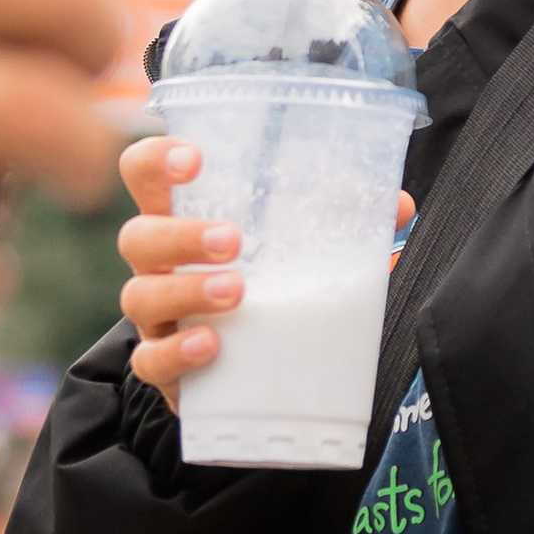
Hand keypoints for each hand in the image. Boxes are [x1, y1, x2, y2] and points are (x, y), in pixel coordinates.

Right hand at [118, 134, 412, 409]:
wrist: (250, 374)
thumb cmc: (269, 287)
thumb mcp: (303, 248)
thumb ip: (344, 221)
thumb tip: (396, 204)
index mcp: (184, 218)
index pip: (144, 174)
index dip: (157, 159)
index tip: (196, 158)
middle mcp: (160, 265)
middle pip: (138, 237)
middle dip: (180, 234)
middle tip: (234, 240)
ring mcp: (156, 318)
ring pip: (140, 295)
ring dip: (185, 291)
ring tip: (236, 292)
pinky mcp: (164, 368)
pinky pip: (150, 360)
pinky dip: (176, 353)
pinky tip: (212, 347)